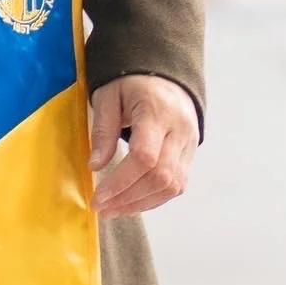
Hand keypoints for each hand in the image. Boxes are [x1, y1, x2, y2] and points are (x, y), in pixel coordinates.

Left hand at [88, 75, 197, 219]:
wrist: (164, 75)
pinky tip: (132, 202)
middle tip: (102, 208)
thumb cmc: (131, 83)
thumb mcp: (108, 96)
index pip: (145, 156)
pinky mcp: (190, 154)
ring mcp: (189, 143)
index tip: (98, 196)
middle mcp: (180, 130)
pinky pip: (177, 184)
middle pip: (161, 176)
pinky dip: (154, 198)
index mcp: (157, 111)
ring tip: (113, 210)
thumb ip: (103, 130)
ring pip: (172, 185)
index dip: (121, 181)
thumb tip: (95, 166)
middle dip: (129, 198)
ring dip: (141, 203)